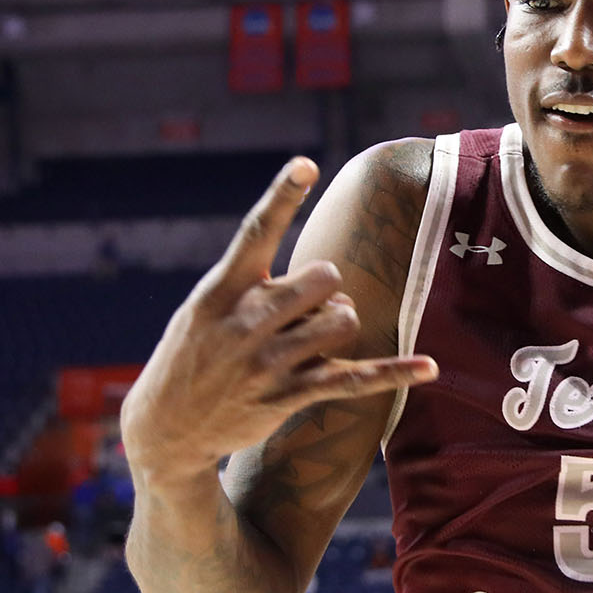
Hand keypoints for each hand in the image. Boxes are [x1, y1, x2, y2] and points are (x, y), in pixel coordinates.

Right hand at [119, 157, 436, 484]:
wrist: (164, 427)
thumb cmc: (197, 353)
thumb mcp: (207, 307)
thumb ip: (256, 284)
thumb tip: (329, 280)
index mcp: (222, 289)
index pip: (255, 232)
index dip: (282, 196)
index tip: (305, 165)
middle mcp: (244, 321)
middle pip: (325, 277)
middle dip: (328, 289)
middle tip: (306, 309)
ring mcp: (265, 361)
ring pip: (342, 320)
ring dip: (339, 324)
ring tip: (312, 340)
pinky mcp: (285, 396)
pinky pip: (352, 379)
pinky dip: (394, 373)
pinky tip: (428, 368)